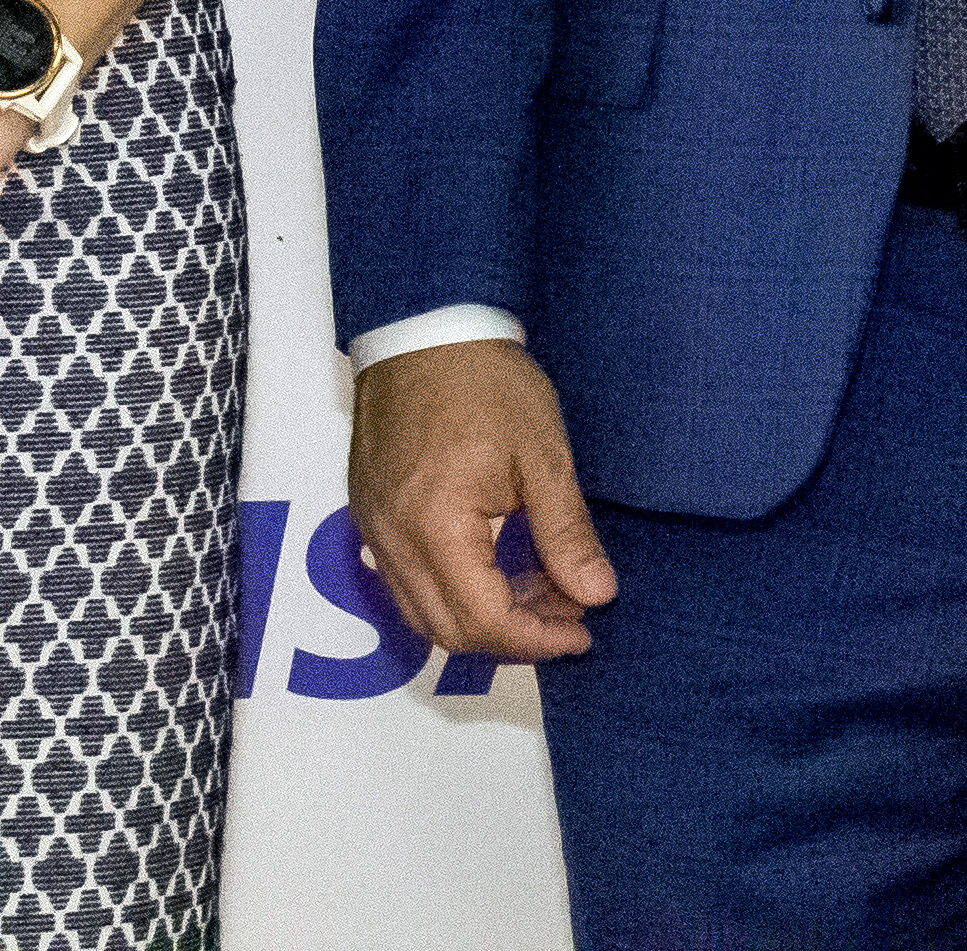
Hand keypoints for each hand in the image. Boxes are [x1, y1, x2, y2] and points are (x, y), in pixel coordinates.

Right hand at [352, 340, 617, 661]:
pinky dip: (452, 591)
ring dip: (482, 617)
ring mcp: (373, 529)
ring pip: (422, 612)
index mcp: (436, 527)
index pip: (485, 621)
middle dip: (514, 634)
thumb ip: (566, 533)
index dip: (538, 639)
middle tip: (568, 610)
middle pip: (448, 630)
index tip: (583, 631)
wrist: (426, 328)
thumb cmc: (487, 384)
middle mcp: (392, 541)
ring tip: (540, 587)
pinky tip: (496, 566)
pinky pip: (405, 582)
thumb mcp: (543, 456)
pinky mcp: (369, 513)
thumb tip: (596, 595)